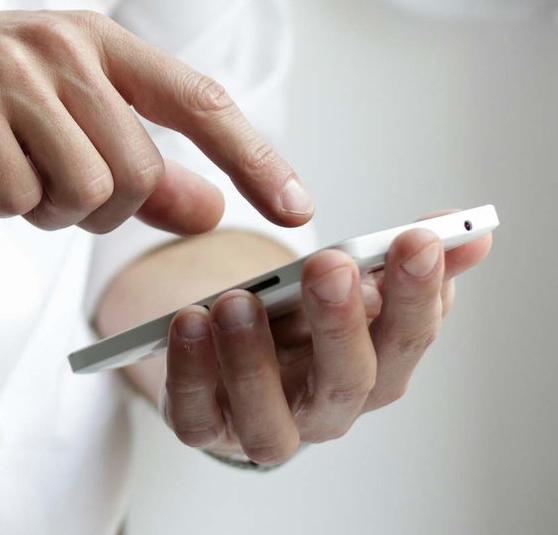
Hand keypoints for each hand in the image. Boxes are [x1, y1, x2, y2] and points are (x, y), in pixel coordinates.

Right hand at [0, 10, 313, 234]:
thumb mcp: (47, 123)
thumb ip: (132, 163)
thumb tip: (209, 208)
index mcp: (93, 39)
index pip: (198, 101)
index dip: (254, 158)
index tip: (296, 209)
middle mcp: (60, 44)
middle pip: (137, 172)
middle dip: (95, 209)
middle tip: (39, 188)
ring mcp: (10, 69)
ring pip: (83, 191)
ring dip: (41, 210)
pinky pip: (16, 197)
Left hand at [158, 213, 492, 463]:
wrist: (230, 361)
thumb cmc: (298, 325)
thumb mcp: (347, 286)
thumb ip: (399, 260)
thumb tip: (471, 229)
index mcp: (375, 369)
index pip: (408, 337)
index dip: (417, 292)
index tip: (416, 239)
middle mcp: (327, 409)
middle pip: (347, 381)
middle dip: (341, 322)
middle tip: (330, 266)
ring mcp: (264, 426)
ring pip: (269, 417)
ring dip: (253, 358)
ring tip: (237, 300)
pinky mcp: (205, 429)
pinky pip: (196, 416)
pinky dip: (190, 373)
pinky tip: (187, 323)